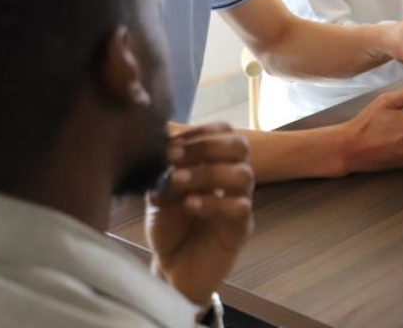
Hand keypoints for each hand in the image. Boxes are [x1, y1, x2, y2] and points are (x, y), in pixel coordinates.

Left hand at [147, 123, 253, 306]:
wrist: (173, 270)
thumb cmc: (170, 229)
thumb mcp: (159, 194)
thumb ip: (164, 172)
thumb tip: (165, 149)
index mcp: (216, 164)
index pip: (224, 133)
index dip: (201, 132)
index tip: (172, 144)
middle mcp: (232, 180)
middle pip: (240, 146)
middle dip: (206, 146)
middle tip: (176, 157)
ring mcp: (240, 203)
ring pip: (243, 174)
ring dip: (207, 172)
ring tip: (178, 181)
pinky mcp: (241, 230)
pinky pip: (239, 208)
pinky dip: (213, 202)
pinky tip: (189, 205)